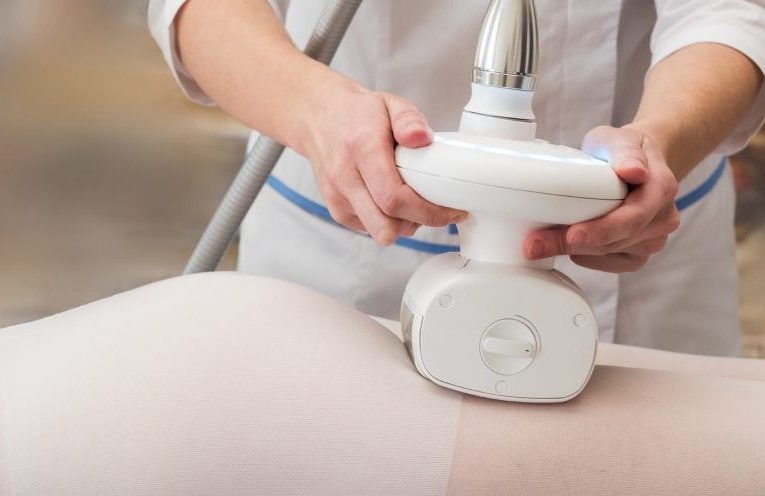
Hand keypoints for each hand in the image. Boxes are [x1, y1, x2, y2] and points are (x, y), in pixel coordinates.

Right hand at [295, 84, 466, 244]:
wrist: (318, 118)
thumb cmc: (357, 114)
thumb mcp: (390, 103)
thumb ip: (409, 119)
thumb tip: (423, 138)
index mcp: (362, 149)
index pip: (394, 198)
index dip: (428, 212)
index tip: (451, 211)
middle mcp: (345, 178)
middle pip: (386, 225)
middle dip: (418, 223)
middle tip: (436, 210)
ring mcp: (337, 197)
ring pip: (380, 232)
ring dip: (403, 224)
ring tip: (413, 200)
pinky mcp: (336, 210)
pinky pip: (370, 229)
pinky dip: (388, 221)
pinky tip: (392, 200)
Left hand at [522, 125, 679, 271]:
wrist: (635, 165)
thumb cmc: (621, 151)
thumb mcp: (619, 139)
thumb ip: (625, 152)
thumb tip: (633, 171)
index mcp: (661, 188)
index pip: (633, 217)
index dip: (601, 229)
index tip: (572, 235)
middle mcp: (662, 218)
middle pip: (615, 240)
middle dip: (571, 244)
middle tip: (534, 245)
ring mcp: (652, 240)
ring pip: (608, 254)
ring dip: (572, 251)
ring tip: (542, 241)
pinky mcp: (638, 255)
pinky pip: (609, 264)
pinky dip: (585, 257)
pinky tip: (569, 243)